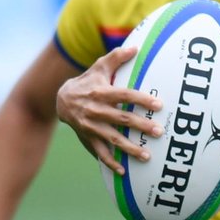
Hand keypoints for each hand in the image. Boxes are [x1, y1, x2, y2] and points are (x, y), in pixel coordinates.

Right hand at [56, 46, 163, 173]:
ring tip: (146, 156)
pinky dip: (110, 163)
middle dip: (141, 126)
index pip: (124, 95)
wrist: (61, 100)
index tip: (158, 105)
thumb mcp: (99, 67)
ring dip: (129, 149)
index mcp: (101, 92)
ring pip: (113, 138)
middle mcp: (96, 110)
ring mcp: (91, 126)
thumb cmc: (87, 82)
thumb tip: (135, 47)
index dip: (141, 99)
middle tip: (158, 132)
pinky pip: (100, 153)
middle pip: (121, 118)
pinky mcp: (88, 138)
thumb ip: (116, 58)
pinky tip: (123, 172)